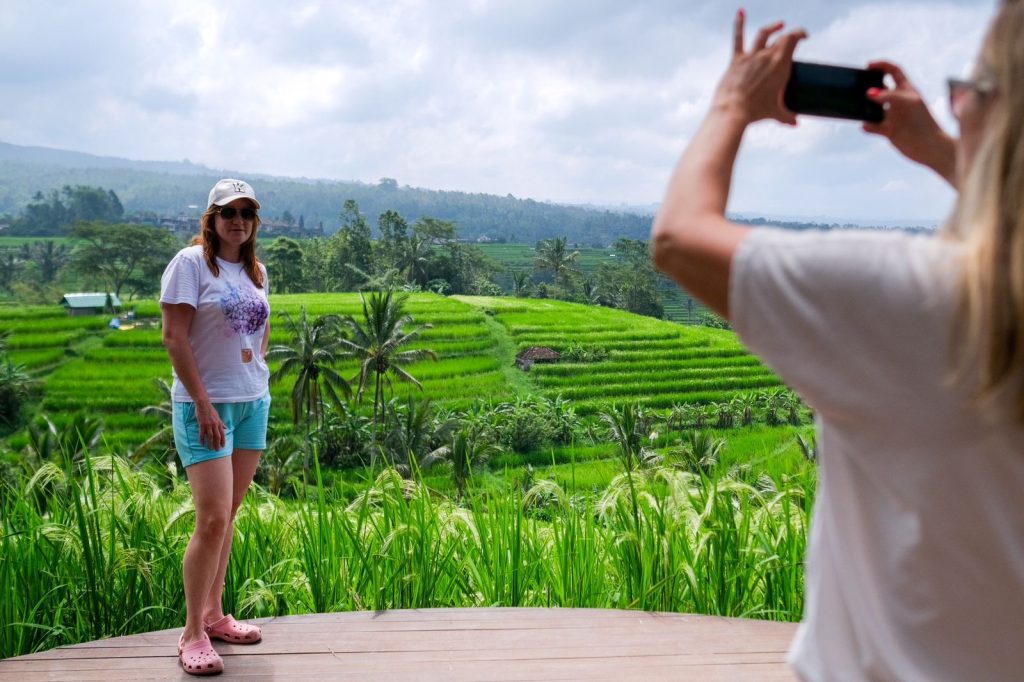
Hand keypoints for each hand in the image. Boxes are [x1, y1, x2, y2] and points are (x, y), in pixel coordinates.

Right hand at [194, 400, 225, 450]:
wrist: (204, 405)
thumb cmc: (211, 410)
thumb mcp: (218, 417)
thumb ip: (222, 423)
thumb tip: (226, 428)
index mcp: (219, 423)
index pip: (222, 434)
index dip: (223, 441)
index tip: (223, 446)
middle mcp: (214, 425)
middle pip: (217, 437)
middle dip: (217, 444)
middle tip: (217, 450)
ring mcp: (208, 425)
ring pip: (210, 437)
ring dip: (210, 444)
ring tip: (210, 449)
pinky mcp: (201, 425)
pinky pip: (202, 434)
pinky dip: (202, 439)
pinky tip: (202, 444)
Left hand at [713, 11, 806, 124]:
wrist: (734, 111)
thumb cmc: (756, 112)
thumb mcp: (776, 113)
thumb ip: (787, 116)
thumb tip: (795, 123)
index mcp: (780, 64)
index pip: (793, 39)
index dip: (800, 33)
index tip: (804, 35)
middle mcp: (766, 56)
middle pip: (780, 39)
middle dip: (787, 36)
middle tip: (791, 38)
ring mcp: (751, 56)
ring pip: (763, 34)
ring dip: (772, 28)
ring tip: (778, 24)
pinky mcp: (736, 60)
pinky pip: (738, 38)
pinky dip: (739, 24)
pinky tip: (740, 12)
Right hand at [863, 60, 956, 184]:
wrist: (930, 147)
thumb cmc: (923, 121)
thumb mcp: (907, 102)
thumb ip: (889, 96)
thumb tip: (869, 94)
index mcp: (906, 90)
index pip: (893, 71)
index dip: (881, 65)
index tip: (868, 66)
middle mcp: (899, 102)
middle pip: (881, 89)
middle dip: (869, 87)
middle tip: (858, 87)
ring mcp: (893, 116)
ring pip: (874, 109)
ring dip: (865, 108)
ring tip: (858, 107)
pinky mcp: (889, 131)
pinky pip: (873, 126)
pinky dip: (867, 126)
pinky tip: (865, 125)